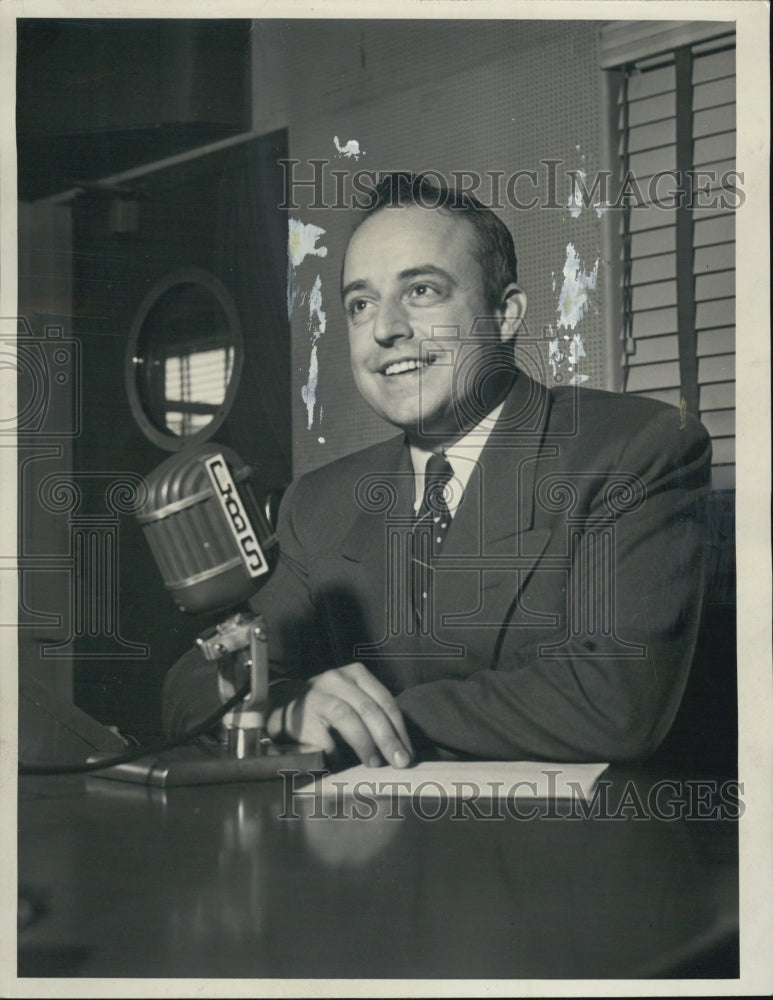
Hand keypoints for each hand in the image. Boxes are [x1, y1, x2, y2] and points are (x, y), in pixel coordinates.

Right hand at [267, 662, 413, 767]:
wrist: (281, 706)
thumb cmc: (326, 707)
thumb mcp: (352, 699)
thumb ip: (373, 715)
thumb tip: (399, 748)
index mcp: (355, 674)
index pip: (385, 700)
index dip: (399, 729)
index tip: (408, 752)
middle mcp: (336, 679)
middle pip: (369, 709)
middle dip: (388, 739)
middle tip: (400, 762)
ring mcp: (317, 696)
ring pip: (348, 718)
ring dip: (365, 744)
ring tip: (374, 763)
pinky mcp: (301, 716)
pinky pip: (325, 738)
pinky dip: (337, 754)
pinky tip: (341, 762)